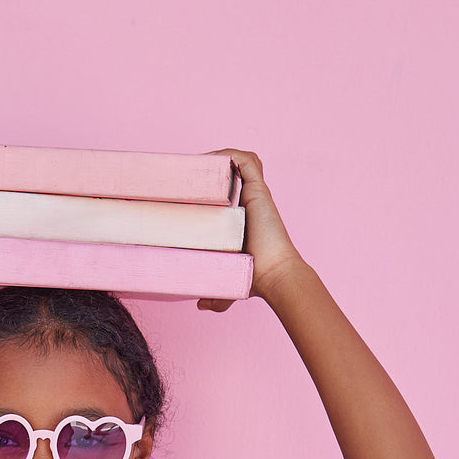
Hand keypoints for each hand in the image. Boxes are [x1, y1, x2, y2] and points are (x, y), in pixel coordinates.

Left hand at [198, 149, 303, 311]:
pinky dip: (230, 155)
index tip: (186, 187)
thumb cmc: (255, 279)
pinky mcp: (258, 191)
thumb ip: (216, 295)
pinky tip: (212, 159)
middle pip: (230, 171)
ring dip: (219, 157)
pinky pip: (246, 161)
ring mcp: (255, 194)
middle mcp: (249, 201)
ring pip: (239, 161)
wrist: (274, 276)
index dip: (209, 182)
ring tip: (196, 164)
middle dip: (208, 167)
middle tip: (184, 174)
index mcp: (241, 216)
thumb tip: (200, 304)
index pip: (227, 188)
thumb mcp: (229, 284)